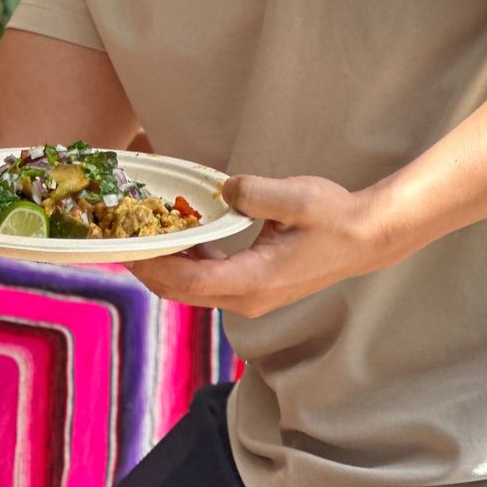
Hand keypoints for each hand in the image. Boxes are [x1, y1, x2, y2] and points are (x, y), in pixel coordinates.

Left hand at [128, 175, 396, 317]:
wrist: (366, 239)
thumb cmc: (334, 217)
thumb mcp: (295, 196)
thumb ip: (254, 193)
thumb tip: (223, 189)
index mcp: (254, 280)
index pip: (186, 281)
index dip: (150, 264)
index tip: (125, 245)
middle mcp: (248, 298)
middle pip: (181, 291)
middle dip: (148, 267)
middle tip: (121, 238)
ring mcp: (252, 297)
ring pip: (193, 289)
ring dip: (166, 265)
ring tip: (143, 234)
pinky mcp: (255, 288)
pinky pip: (209, 281)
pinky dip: (187, 262)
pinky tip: (179, 236)